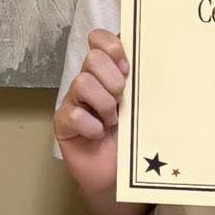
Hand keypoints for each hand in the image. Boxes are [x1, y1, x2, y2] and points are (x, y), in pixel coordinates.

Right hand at [52, 29, 128, 196]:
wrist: (117, 174)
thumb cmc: (130, 138)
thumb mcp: (141, 106)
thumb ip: (141, 84)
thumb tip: (150, 61)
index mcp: (107, 73)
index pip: (100, 40)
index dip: (112, 47)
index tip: (127, 68)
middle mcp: (88, 82)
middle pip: (92, 58)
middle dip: (112, 79)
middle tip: (121, 101)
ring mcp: (73, 102)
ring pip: (82, 83)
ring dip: (103, 105)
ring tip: (112, 122)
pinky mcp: (63, 124)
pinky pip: (74, 114)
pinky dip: (92, 126)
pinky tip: (98, 135)